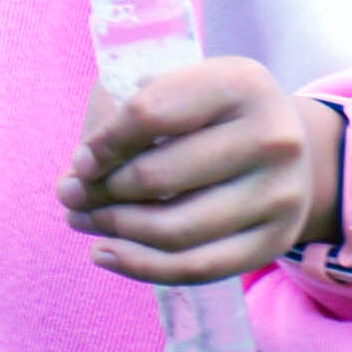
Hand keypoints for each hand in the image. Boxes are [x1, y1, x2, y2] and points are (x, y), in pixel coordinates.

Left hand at [56, 57, 340, 285]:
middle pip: (158, 177)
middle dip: (100, 191)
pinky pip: (198, 267)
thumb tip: (75, 182)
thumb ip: (115, 118)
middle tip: (69, 195)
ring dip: (115, 228)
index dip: (103, 144)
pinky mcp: (277, 241)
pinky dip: (141, 266)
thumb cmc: (202, 110)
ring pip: (175, 229)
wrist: (280, 143)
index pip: (149, 115)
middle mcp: (272, 138)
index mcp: (240, 83)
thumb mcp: (165, 86)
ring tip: (82, 218)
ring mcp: (281, 194)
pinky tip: (105, 252)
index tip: (79, 162)